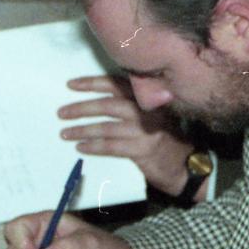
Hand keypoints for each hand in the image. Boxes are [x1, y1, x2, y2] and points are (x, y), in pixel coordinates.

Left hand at [60, 75, 195, 195]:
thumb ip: (132, 106)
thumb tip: (94, 103)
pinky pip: (112, 147)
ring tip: (65, 133)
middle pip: (109, 104)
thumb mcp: (152, 116)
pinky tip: (81, 147)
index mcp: (148, 98)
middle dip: (82, 108)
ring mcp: (147, 130)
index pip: (117, 85)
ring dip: (82, 130)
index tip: (71, 85)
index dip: (93, 83)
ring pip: (107, 127)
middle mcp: (148, 111)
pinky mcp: (143, 150)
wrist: (186, 165)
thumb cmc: (164, 139)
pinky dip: (94, 146)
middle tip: (62, 112)